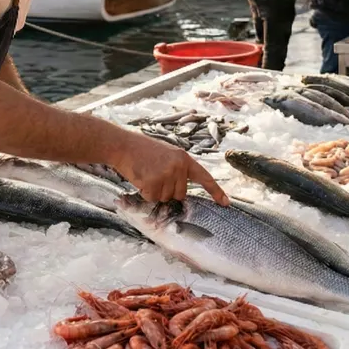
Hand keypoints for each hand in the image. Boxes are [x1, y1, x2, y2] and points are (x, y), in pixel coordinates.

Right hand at [109, 131, 228, 204]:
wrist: (123, 145)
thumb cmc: (142, 151)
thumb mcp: (166, 155)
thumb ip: (177, 170)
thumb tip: (181, 193)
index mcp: (184, 158)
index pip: (204, 177)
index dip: (216, 191)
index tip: (226, 203)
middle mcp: (178, 166)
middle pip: (180, 194)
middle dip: (167, 191)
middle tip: (154, 175)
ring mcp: (166, 174)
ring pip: (165, 198)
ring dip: (154, 192)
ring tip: (146, 174)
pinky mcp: (153, 182)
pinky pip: (152, 198)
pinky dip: (145, 193)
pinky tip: (140, 179)